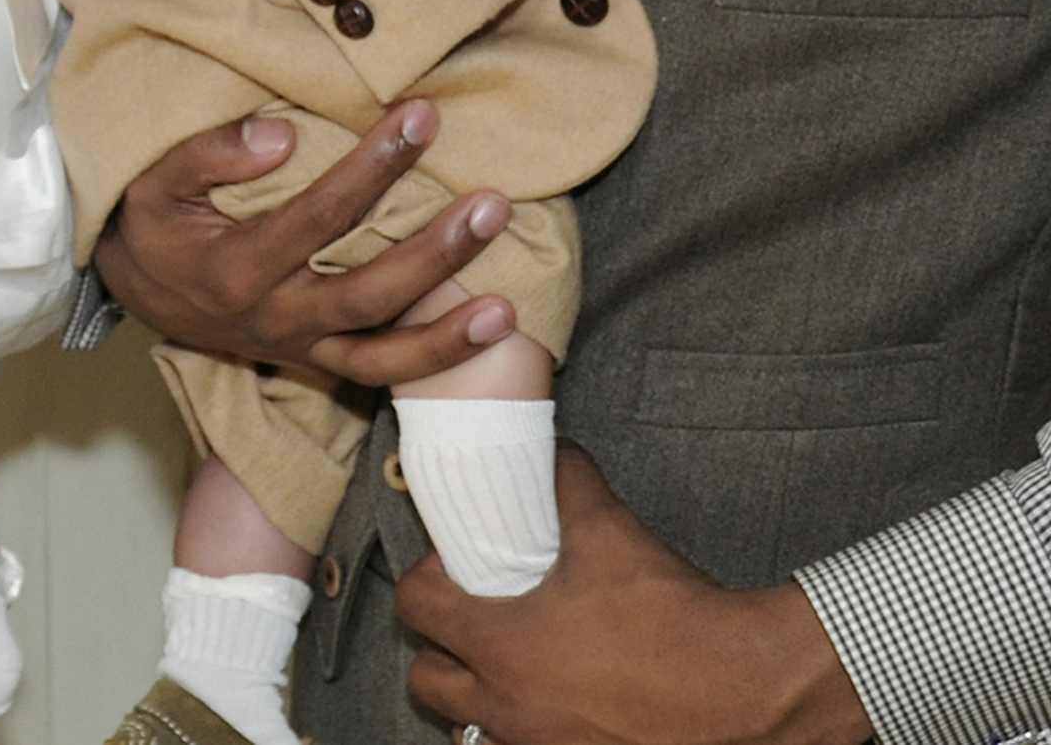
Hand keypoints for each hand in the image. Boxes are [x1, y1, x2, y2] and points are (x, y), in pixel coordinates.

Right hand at [91, 100, 521, 384]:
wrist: (139, 290)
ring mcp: (298, 346)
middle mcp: (273, 316)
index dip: (374, 167)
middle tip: (492, 204)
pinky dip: (435, 358)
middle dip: (435, 251)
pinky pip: (382, 372)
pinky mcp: (315, 362)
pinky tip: (489, 328)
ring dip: (448, 330)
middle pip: (367, 290)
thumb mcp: (154, 180)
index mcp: (235, 267)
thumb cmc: (153, 221)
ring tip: (508, 305)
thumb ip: (210, 153)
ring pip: (383, 351)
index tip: (421, 118)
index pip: (319, 216)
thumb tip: (281, 133)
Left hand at [402, 446, 871, 744]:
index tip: (454, 570)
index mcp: (500, 646)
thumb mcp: (611, 531)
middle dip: (443, 648)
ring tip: (511, 674)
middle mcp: (508, 707)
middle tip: (477, 622)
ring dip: (479, 703)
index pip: (415, 607)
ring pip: (470, 731)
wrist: (752, 690)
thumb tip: (550, 449)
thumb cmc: (675, 615)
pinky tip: (554, 713)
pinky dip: (524, 737)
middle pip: (429, 680)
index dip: (426, 581)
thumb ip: (567, 481)